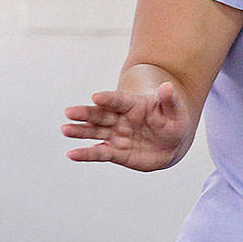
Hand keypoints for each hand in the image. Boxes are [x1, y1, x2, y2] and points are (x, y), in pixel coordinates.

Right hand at [63, 82, 192, 171]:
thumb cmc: (173, 123)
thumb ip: (170, 100)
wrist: (171, 143)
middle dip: (85, 114)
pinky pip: (99, 153)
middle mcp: (121, 119)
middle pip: (101, 115)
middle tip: (69, 112)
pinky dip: (86, 154)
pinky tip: (72, 154)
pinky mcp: (116, 152)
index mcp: (134, 105)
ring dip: (80, 131)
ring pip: (96, 133)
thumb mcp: (177, 112)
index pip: (118, 100)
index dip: (108, 98)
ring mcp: (117, 135)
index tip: (96, 97)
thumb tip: (168, 87)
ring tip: (65, 130)